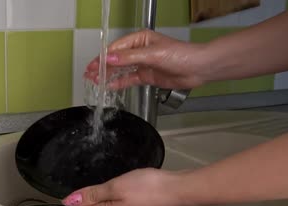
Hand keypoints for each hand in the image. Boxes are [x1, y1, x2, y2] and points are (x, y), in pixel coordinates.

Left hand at [61, 169, 188, 205]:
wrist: (178, 191)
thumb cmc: (149, 188)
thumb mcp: (115, 186)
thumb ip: (93, 193)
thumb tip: (71, 200)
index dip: (72, 200)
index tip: (64, 194)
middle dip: (85, 201)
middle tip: (78, 190)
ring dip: (100, 201)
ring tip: (96, 190)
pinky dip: (114, 202)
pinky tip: (118, 193)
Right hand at [85, 30, 208, 89]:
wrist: (198, 68)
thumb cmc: (182, 55)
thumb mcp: (153, 54)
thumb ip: (129, 58)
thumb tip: (110, 58)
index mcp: (140, 39)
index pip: (116, 48)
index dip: (103, 57)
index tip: (93, 66)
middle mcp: (140, 50)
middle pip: (115, 59)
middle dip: (102, 67)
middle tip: (89, 74)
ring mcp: (142, 64)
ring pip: (120, 70)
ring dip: (108, 75)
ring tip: (94, 81)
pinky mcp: (146, 76)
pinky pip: (128, 79)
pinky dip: (118, 83)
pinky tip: (109, 86)